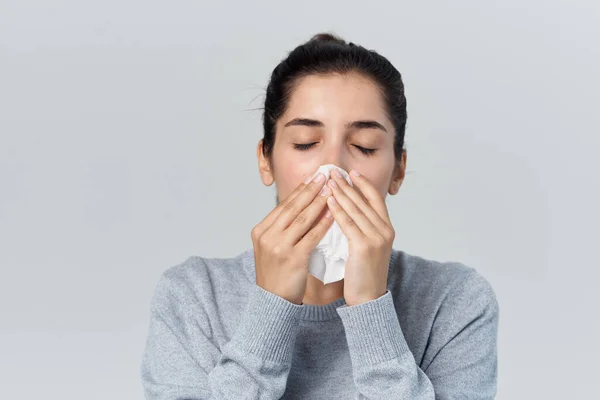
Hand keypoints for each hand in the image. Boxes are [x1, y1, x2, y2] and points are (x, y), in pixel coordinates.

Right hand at [251, 172, 334, 303]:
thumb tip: (303, 205)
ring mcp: (279, 247)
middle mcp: (267, 236)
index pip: (283, 205)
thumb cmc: (277, 273)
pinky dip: (323, 223)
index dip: (300, 190)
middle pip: (293, 207)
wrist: (273, 300)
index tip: (313, 177)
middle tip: (325, 175)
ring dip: (319, 202)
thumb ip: (283, 228)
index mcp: (260, 230)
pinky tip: (334, 214)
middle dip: (311, 189)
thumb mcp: (272, 246)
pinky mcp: (293, 258)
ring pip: (303, 219)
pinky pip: (312, 236)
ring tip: (332, 189)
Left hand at [326, 169, 394, 305]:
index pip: (376, 199)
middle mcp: (385, 230)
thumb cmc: (363, 274)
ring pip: (356, 209)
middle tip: (334, 171)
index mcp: (387, 228)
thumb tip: (348, 210)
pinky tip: (329, 201)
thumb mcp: (368, 246)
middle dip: (348, 184)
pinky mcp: (364, 246)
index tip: (351, 172)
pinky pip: (348, 224)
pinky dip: (338, 211)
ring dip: (341, 193)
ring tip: (329, 181)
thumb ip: (362, 228)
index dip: (363, 184)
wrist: (368, 298)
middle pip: (364, 200)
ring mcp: (376, 238)